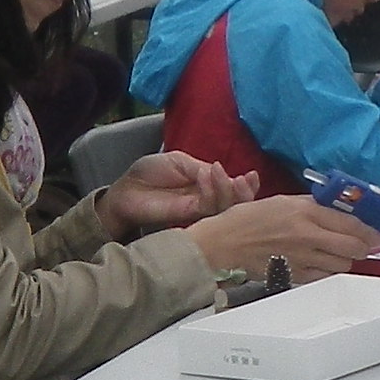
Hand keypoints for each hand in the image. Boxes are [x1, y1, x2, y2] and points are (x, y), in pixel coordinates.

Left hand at [101, 149, 247, 235]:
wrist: (127, 189)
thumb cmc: (150, 173)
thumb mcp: (180, 161)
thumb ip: (201, 168)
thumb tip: (223, 174)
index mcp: (208, 187)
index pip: (233, 191)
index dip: (246, 186)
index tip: (252, 175)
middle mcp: (207, 201)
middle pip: (235, 205)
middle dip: (244, 193)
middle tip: (245, 179)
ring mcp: (198, 211)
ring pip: (224, 210)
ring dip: (228, 190)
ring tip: (223, 174)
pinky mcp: (186, 217)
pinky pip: (206, 209)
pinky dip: (210, 193)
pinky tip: (205, 177)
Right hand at [186, 195, 379, 281]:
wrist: (224, 242)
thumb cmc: (248, 219)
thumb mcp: (283, 201)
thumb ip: (313, 207)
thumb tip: (340, 213)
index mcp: (305, 211)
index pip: (351, 223)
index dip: (370, 230)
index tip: (379, 233)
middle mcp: (308, 235)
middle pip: (353, 248)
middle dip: (363, 247)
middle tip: (364, 245)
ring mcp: (302, 258)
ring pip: (342, 265)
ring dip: (345, 260)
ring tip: (337, 254)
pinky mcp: (295, 275)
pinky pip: (324, 277)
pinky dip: (328, 272)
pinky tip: (321, 265)